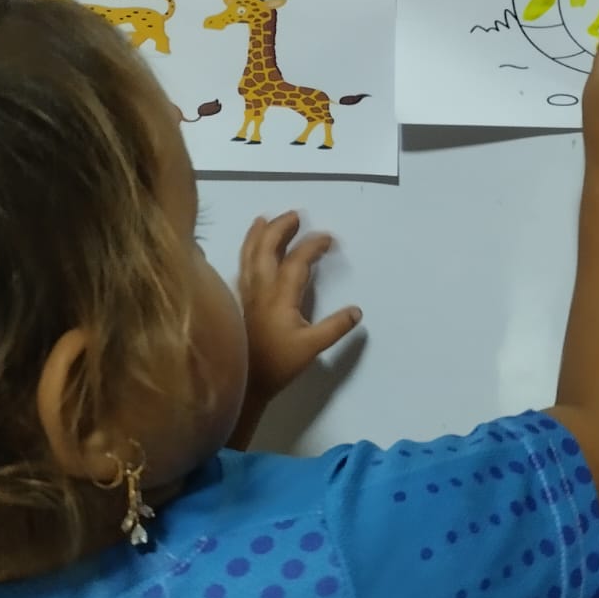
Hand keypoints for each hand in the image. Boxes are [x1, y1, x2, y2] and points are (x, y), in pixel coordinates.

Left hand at [236, 211, 361, 404]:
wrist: (246, 381)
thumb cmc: (278, 363)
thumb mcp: (312, 348)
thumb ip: (335, 327)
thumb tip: (356, 310)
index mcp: (280, 297)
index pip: (297, 262)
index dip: (312, 246)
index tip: (328, 238)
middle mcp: (261, 289)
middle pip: (266, 249)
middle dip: (280, 228)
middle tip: (295, 215)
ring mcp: (248, 293)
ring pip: (249, 255)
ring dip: (258, 234)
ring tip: (265, 218)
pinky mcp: (242, 300)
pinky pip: (242, 266)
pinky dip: (246, 250)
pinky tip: (249, 247)